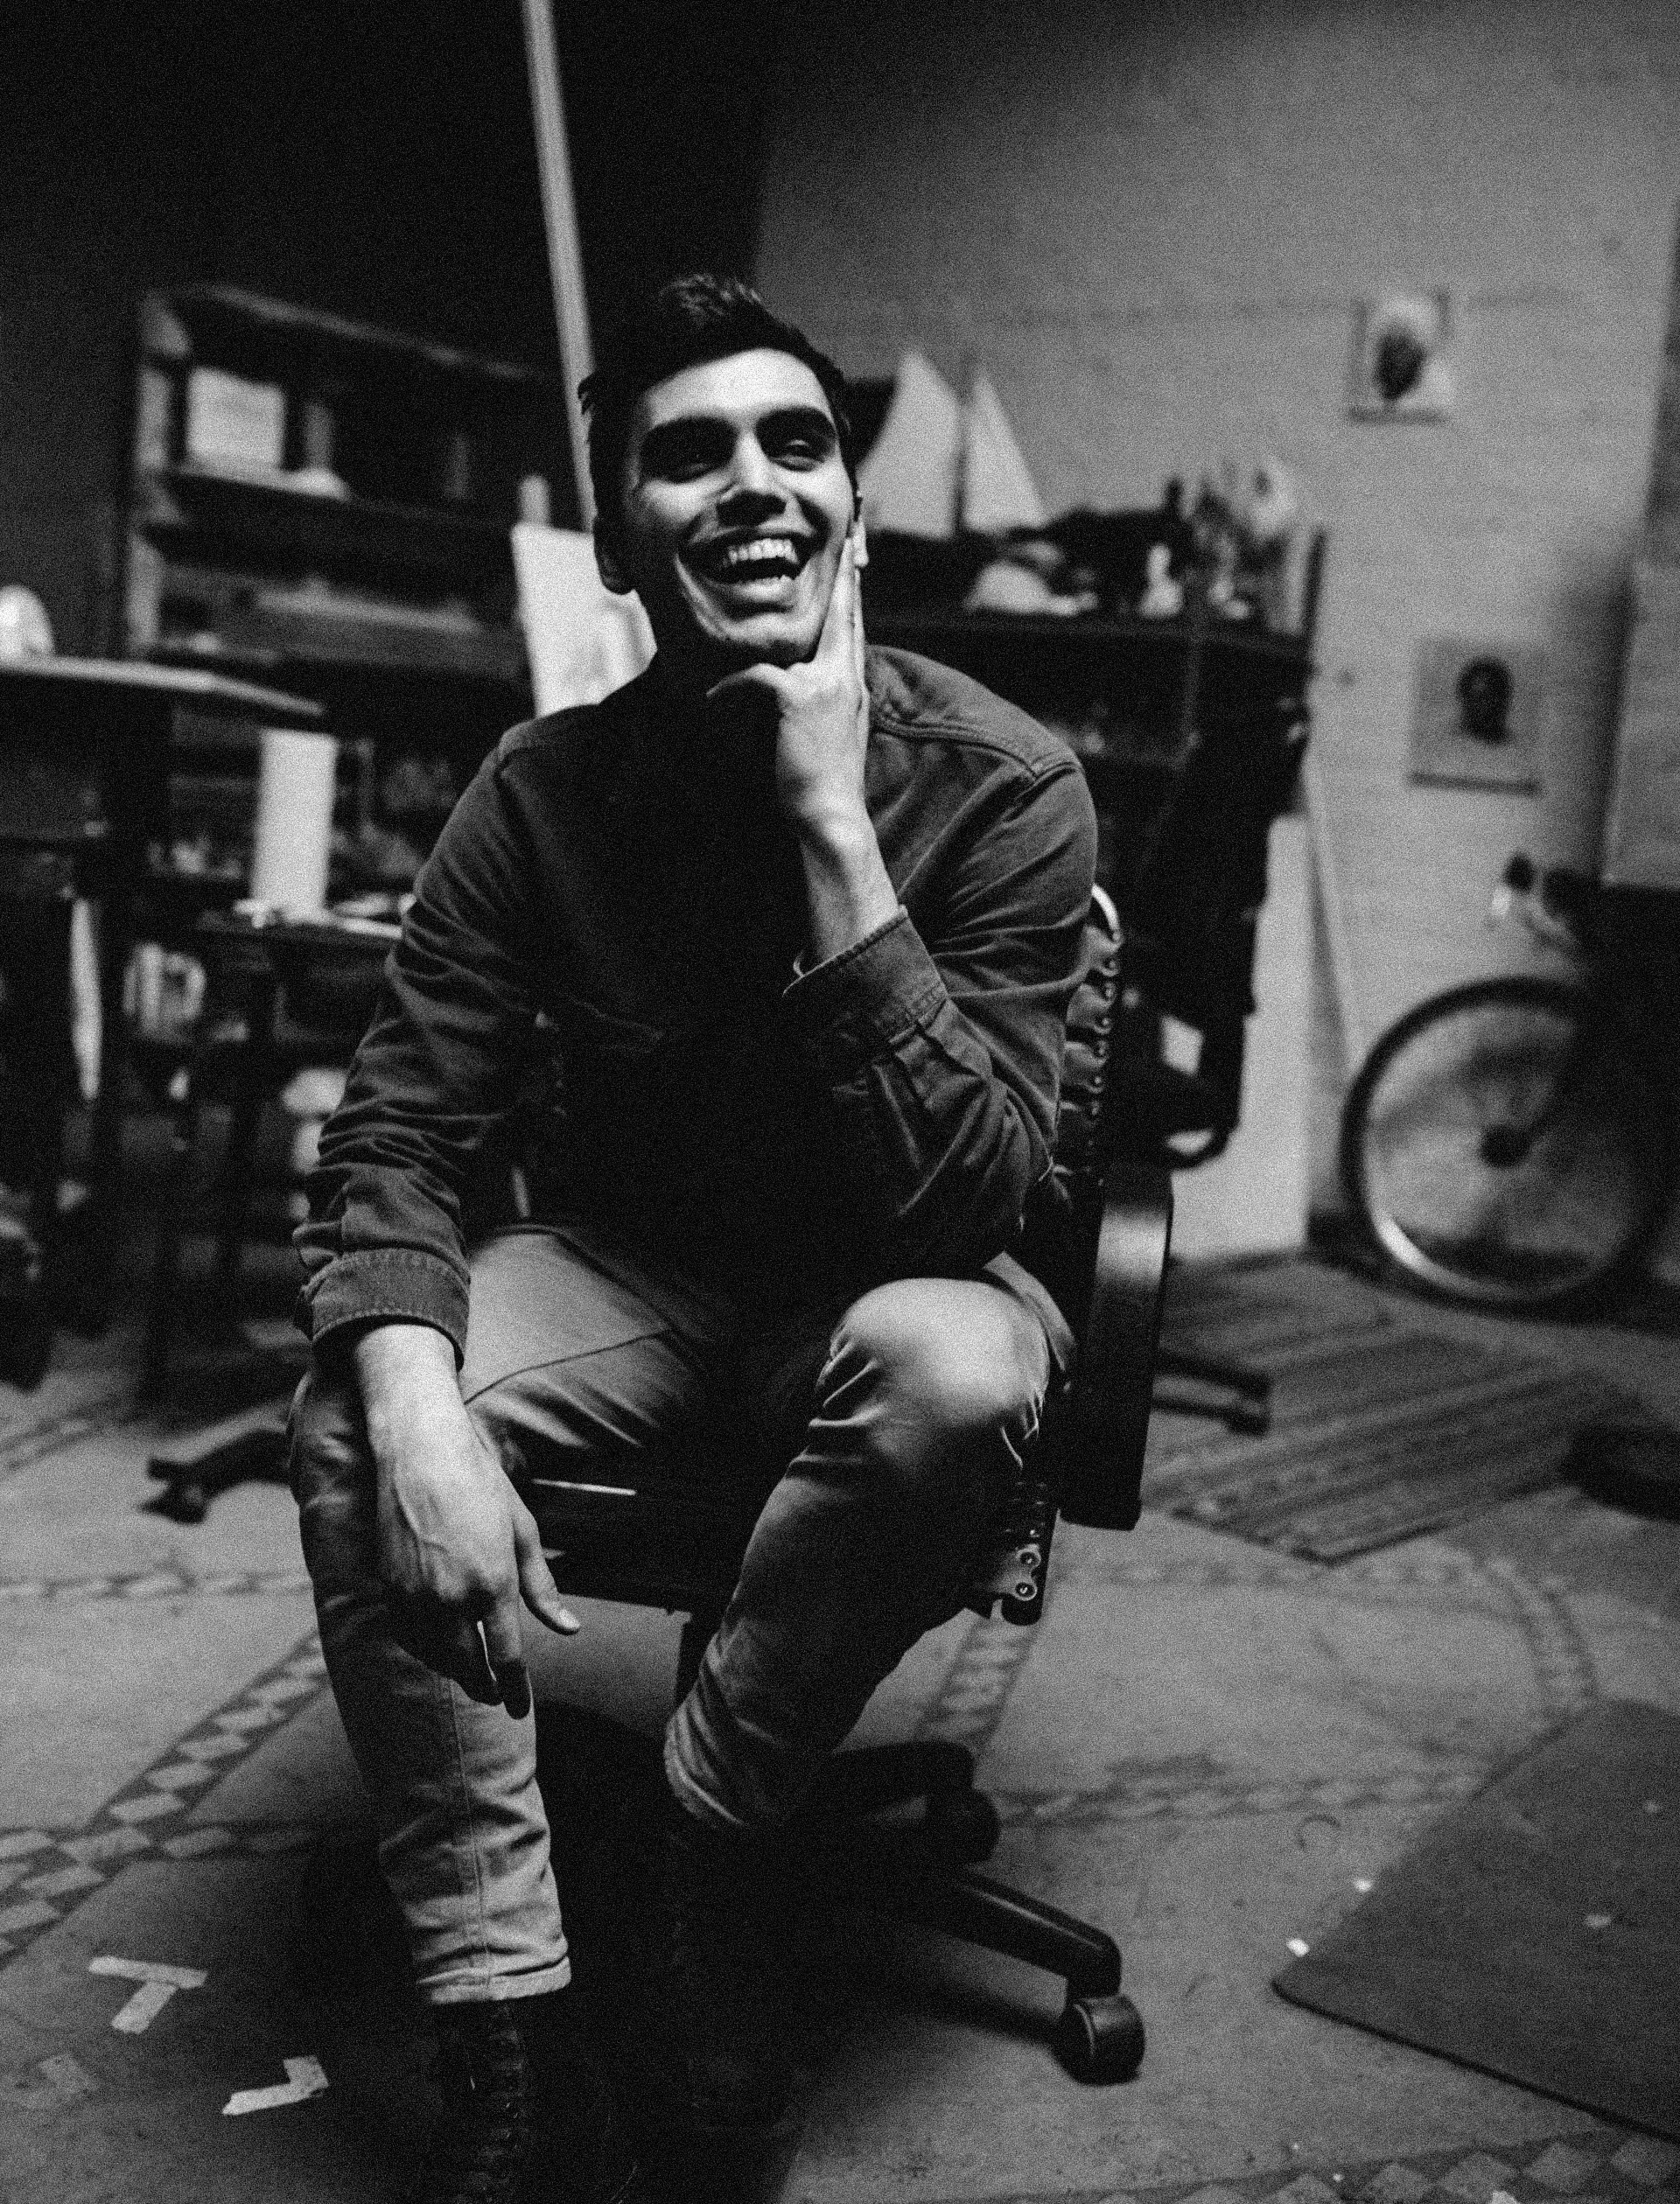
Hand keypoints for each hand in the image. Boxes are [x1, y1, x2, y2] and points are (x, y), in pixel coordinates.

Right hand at [357, 1330, 577, 1716]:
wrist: (420, 1452)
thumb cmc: (481, 1485)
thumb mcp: (523, 1532)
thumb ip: (543, 1588)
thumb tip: (570, 1628)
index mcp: (493, 1584)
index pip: (507, 1659)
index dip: (515, 1691)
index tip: (519, 1711)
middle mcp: (451, 1598)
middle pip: (468, 1668)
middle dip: (484, 1687)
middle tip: (495, 1695)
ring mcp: (414, 1596)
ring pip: (435, 1657)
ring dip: (454, 1671)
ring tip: (470, 1673)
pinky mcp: (389, 1588)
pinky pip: (408, 1637)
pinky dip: (425, 1650)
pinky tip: (438, 1647)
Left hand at [706, 528, 869, 837]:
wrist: (831, 815)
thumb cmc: (823, 785)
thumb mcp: (832, 735)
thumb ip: (822, 702)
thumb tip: (797, 684)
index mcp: (852, 687)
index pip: (853, 630)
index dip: (853, 596)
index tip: (855, 564)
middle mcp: (846, 679)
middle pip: (844, 615)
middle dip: (846, 576)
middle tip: (848, 540)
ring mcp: (826, 684)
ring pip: (796, 641)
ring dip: (761, 641)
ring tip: (736, 632)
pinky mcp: (799, 696)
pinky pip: (755, 676)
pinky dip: (730, 688)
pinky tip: (712, 700)